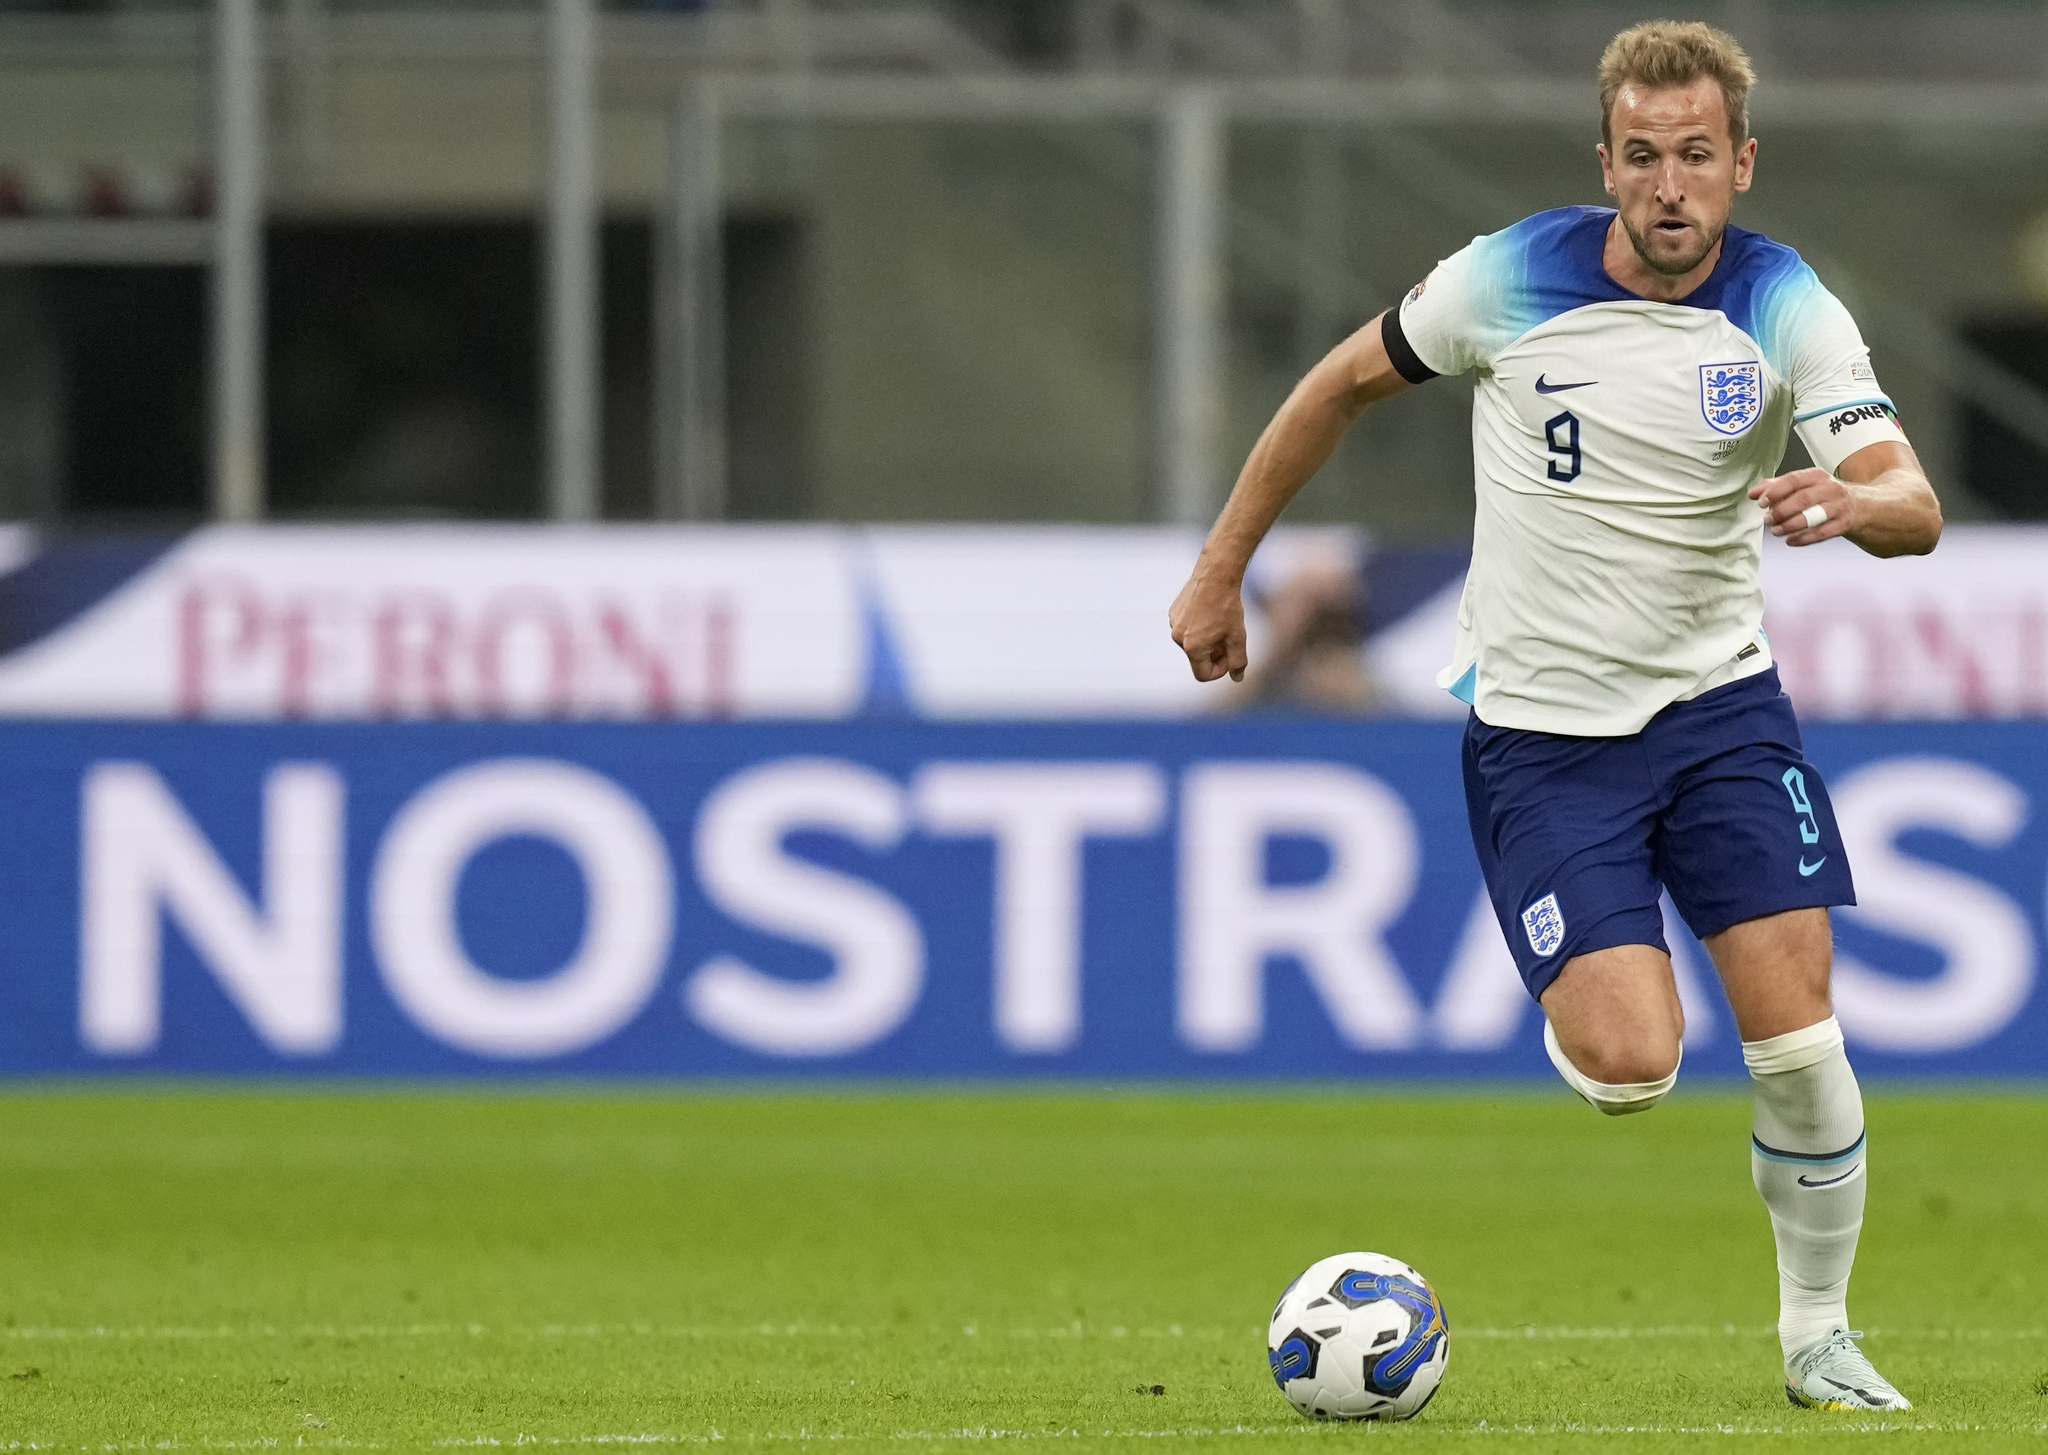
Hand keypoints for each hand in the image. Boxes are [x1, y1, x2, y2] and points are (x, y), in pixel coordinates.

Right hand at [1169, 566, 1247, 682]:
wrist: (1216, 575)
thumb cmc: (1228, 606)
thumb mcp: (1238, 637)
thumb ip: (1238, 661)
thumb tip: (1237, 678)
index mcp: (1193, 648)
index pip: (1203, 675)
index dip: (1220, 671)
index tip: (1231, 657)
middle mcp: (1178, 638)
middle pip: (1197, 658)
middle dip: (1214, 654)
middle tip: (1229, 640)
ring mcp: (1173, 624)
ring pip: (1192, 643)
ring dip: (1206, 641)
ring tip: (1221, 625)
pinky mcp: (1173, 612)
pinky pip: (1186, 629)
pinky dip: (1198, 628)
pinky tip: (1211, 613)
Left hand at [1751, 467, 1856, 546]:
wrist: (1859, 506)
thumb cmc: (1824, 494)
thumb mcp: (1803, 485)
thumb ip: (1777, 487)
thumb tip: (1754, 493)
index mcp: (1816, 476)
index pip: (1793, 480)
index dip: (1775, 492)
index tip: (1761, 502)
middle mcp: (1829, 488)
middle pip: (1802, 499)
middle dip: (1781, 511)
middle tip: (1767, 520)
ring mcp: (1838, 506)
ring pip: (1812, 516)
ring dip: (1790, 525)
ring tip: (1776, 531)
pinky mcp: (1843, 523)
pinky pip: (1821, 533)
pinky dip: (1803, 538)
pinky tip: (1790, 540)